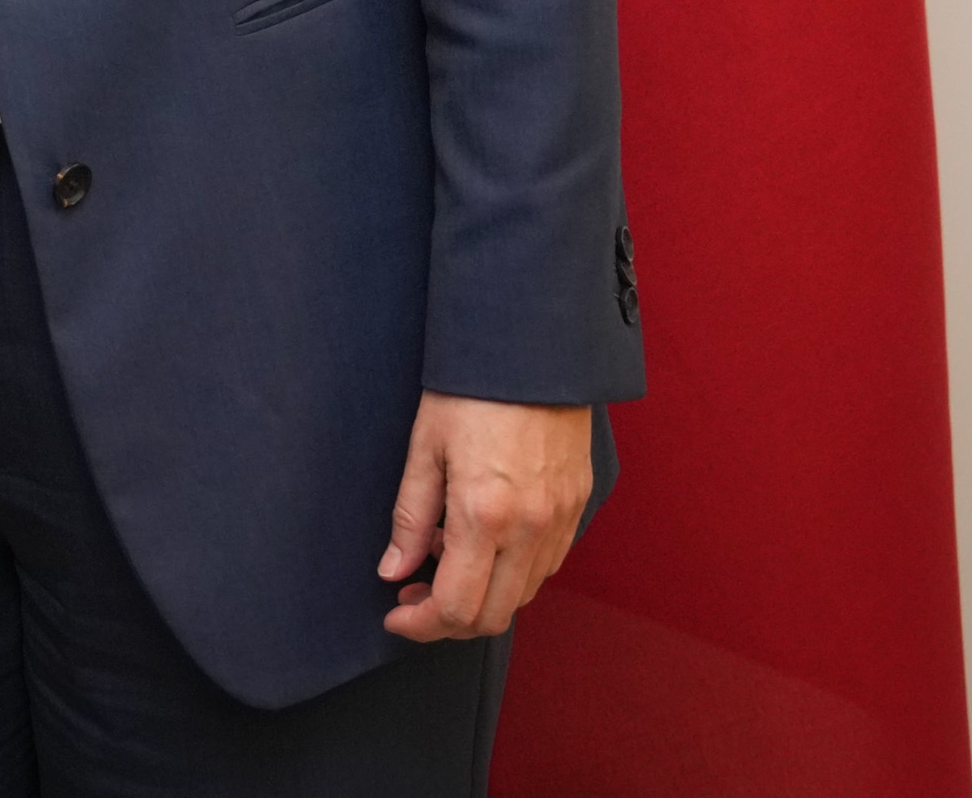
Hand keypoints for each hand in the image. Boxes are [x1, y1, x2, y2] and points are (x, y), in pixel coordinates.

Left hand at [379, 392, 592, 641]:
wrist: (533, 348)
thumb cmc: (472, 388)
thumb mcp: (424, 448)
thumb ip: (410, 519)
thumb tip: (393, 570)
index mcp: (485, 515)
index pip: (457, 607)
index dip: (421, 624)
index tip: (396, 615)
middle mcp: (531, 529)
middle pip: (493, 617)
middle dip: (448, 621)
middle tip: (414, 596)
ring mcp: (561, 520)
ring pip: (522, 596)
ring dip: (482, 596)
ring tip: (446, 560)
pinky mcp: (578, 507)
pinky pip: (546, 566)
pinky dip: (513, 573)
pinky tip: (484, 544)